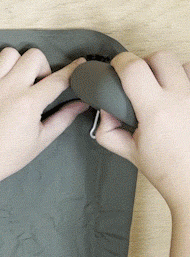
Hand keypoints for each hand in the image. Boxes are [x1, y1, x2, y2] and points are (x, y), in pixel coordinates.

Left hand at [0, 47, 88, 188]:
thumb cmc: (6, 157)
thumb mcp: (40, 141)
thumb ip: (63, 119)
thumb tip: (81, 104)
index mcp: (29, 103)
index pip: (58, 79)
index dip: (74, 70)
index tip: (80, 65)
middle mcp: (8, 89)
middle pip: (34, 56)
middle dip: (42, 67)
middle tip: (37, 84)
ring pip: (8, 53)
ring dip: (16, 63)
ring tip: (15, 80)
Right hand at [94, 51, 189, 217]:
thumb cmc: (165, 169)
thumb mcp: (127, 151)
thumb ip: (107, 130)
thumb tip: (105, 109)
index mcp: (155, 112)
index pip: (134, 68)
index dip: (121, 62)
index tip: (116, 67)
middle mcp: (181, 99)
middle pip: (160, 57)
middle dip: (144, 63)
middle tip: (139, 80)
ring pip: (183, 63)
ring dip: (169, 71)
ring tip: (163, 90)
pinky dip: (186, 80)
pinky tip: (180, 96)